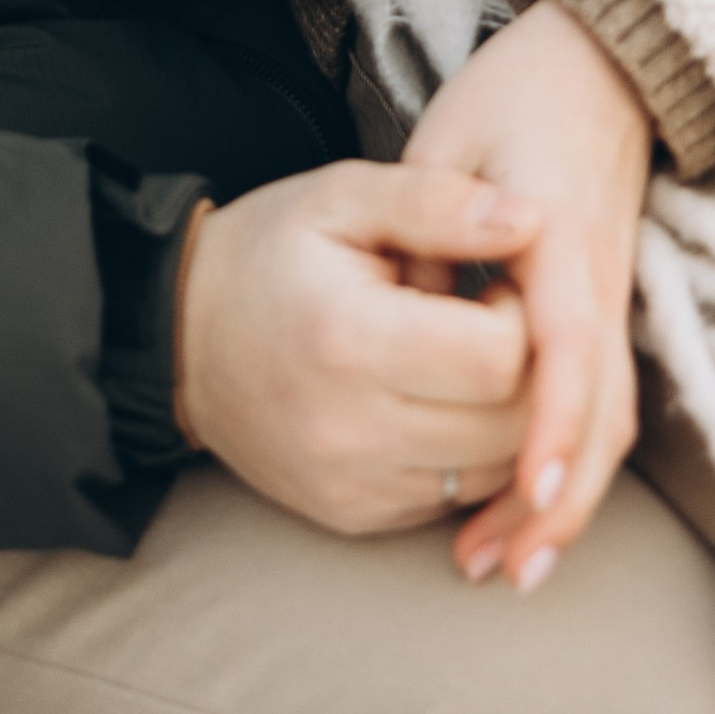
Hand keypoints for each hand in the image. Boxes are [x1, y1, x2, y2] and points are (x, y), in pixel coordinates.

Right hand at [173, 160, 536, 536]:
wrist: (183, 338)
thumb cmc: (269, 252)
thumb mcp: (341, 197)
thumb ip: (436, 202)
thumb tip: (531, 220)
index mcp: (348, 339)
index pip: (497, 358)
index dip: (518, 315)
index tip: (490, 284)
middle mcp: (350, 430)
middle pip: (509, 426)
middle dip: (525, 370)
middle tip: (487, 320)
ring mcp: (352, 485)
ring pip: (494, 472)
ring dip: (505, 418)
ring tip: (463, 358)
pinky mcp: (355, 517)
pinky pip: (455, 499)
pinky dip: (467, 453)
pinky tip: (435, 401)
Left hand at [403, 0, 650, 594]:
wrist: (599, 62)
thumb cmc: (512, 92)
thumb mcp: (445, 138)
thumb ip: (427, 228)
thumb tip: (408, 318)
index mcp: (556, 234)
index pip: (567, 347)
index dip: (550, 427)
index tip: (523, 494)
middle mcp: (600, 281)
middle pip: (603, 414)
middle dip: (557, 503)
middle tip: (498, 570)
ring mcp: (613, 298)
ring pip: (612, 421)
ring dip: (566, 498)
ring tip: (506, 563)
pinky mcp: (609, 308)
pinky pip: (604, 400)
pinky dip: (572, 459)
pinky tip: (525, 498)